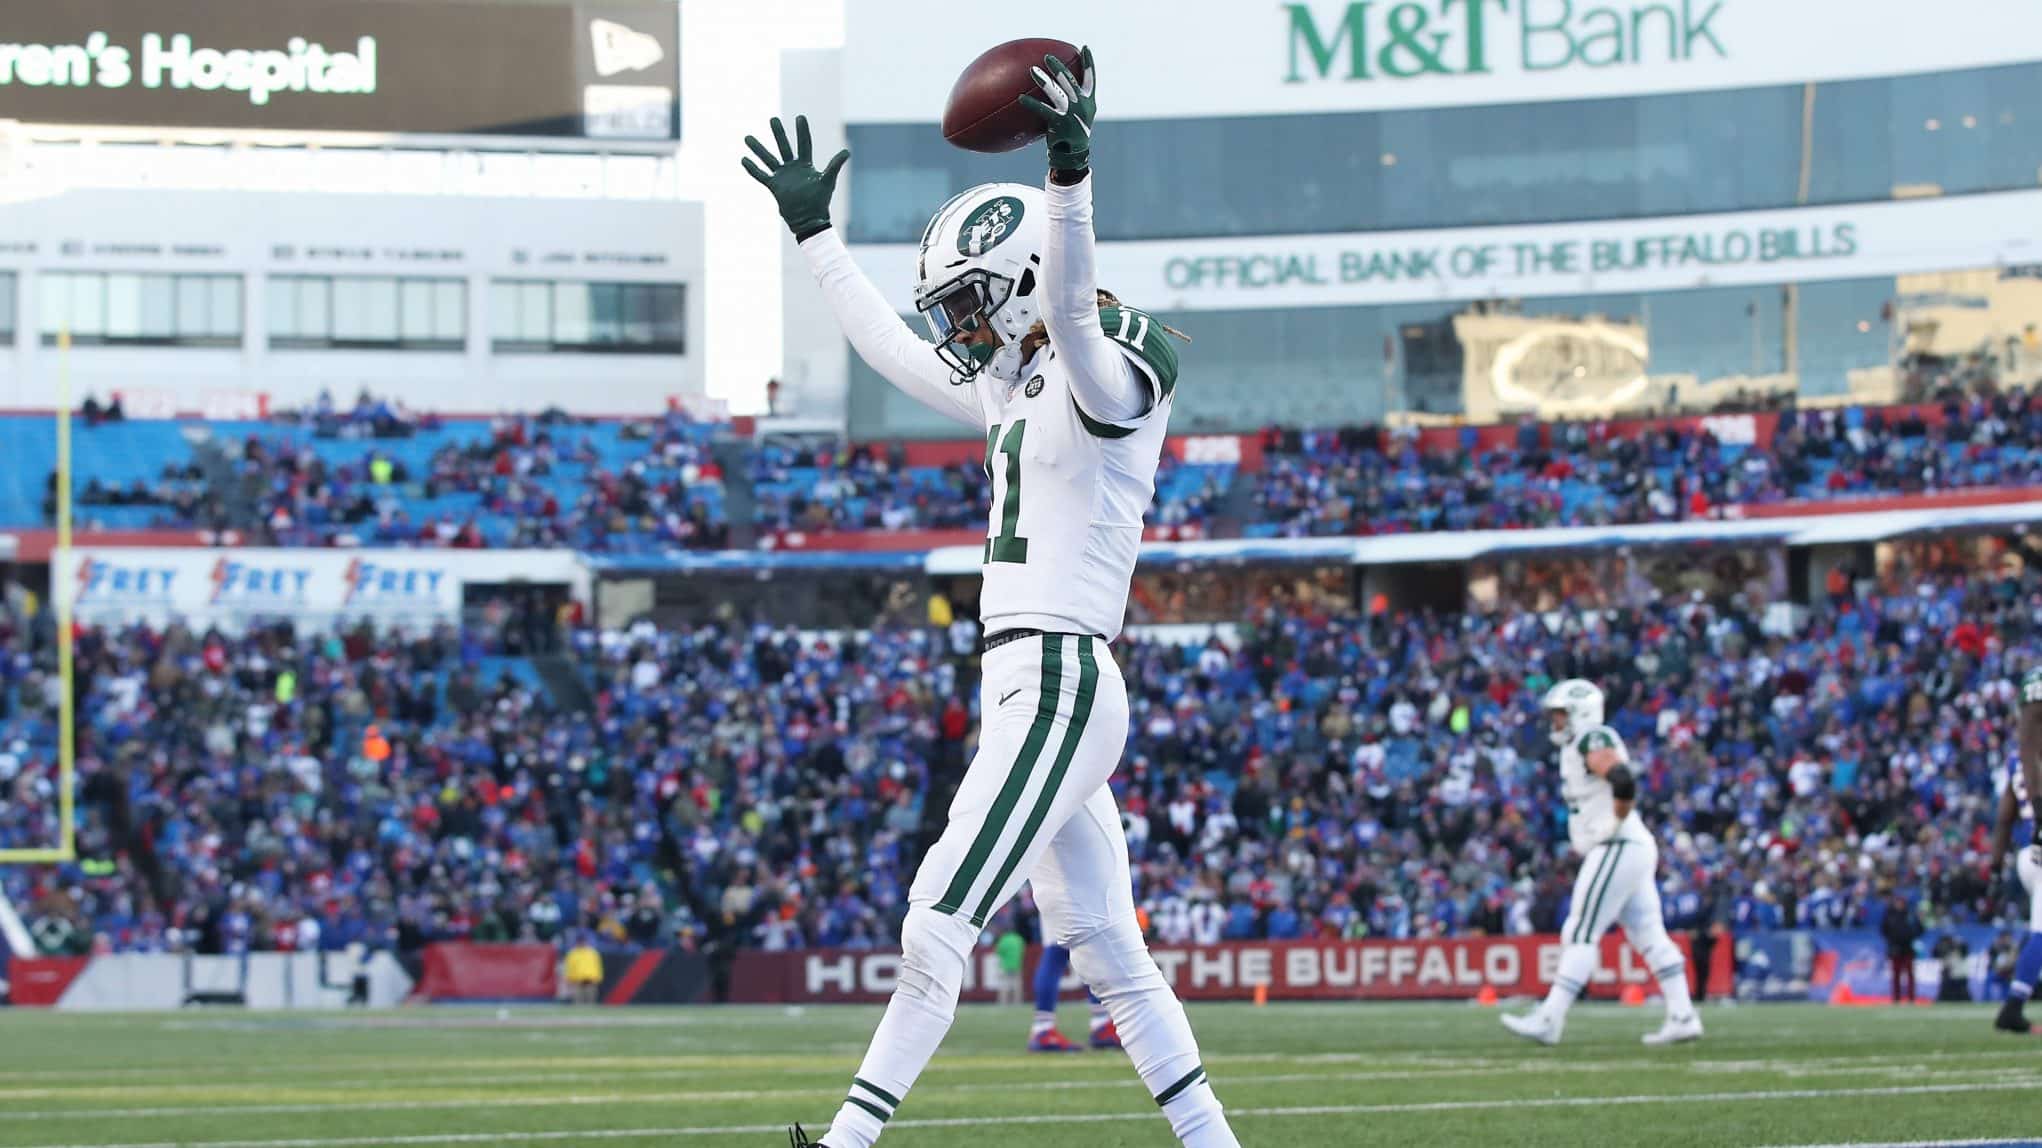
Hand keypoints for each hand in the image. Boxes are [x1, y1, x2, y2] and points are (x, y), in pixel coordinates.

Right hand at [741, 115, 847, 241]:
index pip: (804, 144)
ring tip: (747, 137)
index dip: (802, 131)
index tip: (800, 117)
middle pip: (784, 146)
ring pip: (768, 159)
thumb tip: (847, 151)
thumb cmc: (820, 201)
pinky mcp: (774, 187)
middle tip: (772, 119)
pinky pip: (761, 176)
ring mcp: (782, 176)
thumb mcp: (827, 181)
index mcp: (806, 165)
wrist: (809, 220)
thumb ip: (834, 165)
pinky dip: (752, 169)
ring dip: (758, 149)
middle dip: (778, 133)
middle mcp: (793, 168)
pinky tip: (743, 159)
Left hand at [1018, 47, 1094, 175]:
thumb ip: (1072, 101)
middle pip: (1069, 81)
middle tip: (1047, 57)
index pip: (1090, 78)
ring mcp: (1071, 114)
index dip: (1088, 63)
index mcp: (1089, 102)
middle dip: (1058, 67)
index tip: (1084, 48)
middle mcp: (1082, 105)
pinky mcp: (1060, 123)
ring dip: (1044, 80)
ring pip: (1057, 93)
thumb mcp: (1078, 115)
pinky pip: (1043, 110)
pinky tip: (1021, 97)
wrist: (1074, 155)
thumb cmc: (1073, 134)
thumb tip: (1058, 87)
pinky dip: (1031, 103)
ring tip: (1033, 70)